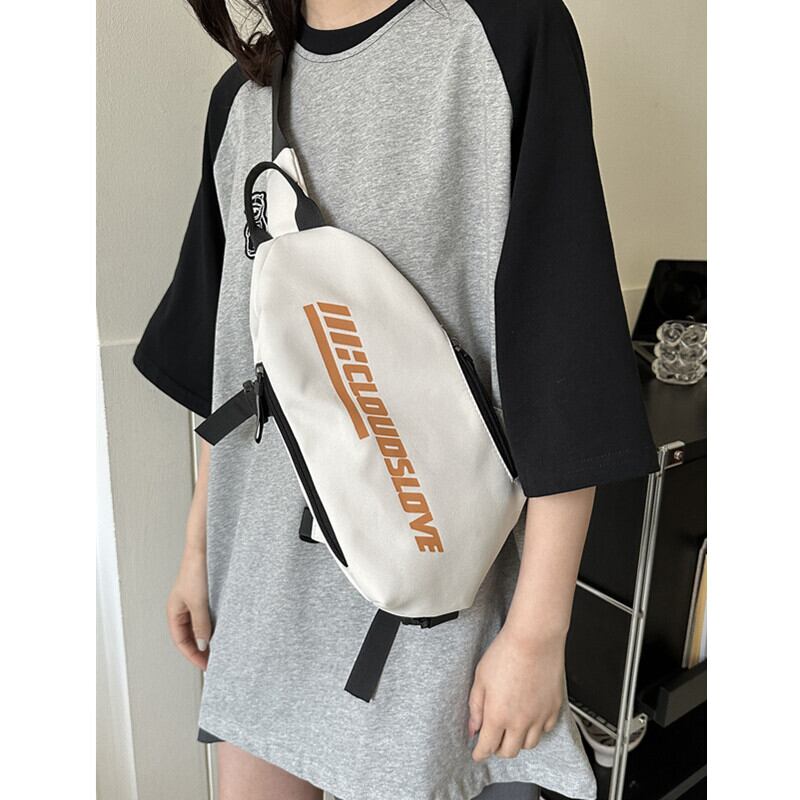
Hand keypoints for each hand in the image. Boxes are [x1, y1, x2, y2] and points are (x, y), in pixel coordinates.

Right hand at [167, 545, 211, 669]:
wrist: (203, 548)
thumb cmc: (195, 570)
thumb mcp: (198, 602)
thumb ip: (201, 625)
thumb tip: (203, 646)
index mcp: (174, 611)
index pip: (181, 641)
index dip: (193, 655)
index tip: (206, 665)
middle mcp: (182, 608)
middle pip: (189, 636)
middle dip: (200, 650)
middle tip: (215, 661)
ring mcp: (194, 602)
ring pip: (199, 627)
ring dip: (208, 638)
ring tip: (221, 648)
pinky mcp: (205, 595)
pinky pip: (208, 616)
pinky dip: (214, 626)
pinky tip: (224, 630)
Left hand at [468, 624, 564, 759]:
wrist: (534, 639)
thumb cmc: (506, 652)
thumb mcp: (480, 678)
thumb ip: (475, 707)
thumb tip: (473, 727)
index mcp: (498, 716)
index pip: (487, 747)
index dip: (480, 753)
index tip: (477, 753)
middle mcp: (520, 721)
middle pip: (509, 751)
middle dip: (498, 749)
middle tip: (493, 739)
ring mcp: (539, 717)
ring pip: (529, 745)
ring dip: (518, 741)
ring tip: (511, 728)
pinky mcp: (554, 708)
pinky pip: (545, 730)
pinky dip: (537, 729)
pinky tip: (530, 718)